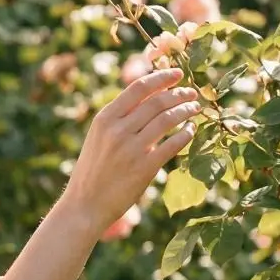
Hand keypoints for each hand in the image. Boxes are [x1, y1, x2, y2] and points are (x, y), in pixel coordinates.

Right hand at [63, 68, 199, 238]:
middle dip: (179, 94)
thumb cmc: (92, 171)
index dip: (162, 77)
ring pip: (168, 119)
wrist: (85, 205)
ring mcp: (132, 149)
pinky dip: (186, 134)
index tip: (178, 74)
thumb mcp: (98, 138)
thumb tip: (149, 98)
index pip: (139, 88)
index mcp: (104, 119)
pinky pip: (173, 144)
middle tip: (192, 94)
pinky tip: (190, 131)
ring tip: (195, 109)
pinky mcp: (144, 167)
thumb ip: (119, 119)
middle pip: (157, 101)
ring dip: (186, 110)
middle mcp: (117, 130)